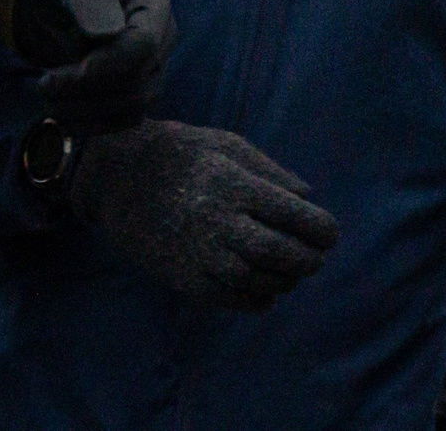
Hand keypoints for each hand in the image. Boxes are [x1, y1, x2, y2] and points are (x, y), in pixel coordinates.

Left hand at [11, 0, 176, 133]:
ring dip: (86, 112)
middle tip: (43, 88)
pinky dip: (93, 125)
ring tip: (48, 105)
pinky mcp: (142, 94)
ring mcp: (156, 71)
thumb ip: (90, 6)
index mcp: (154, 7)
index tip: (59, 76)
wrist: (66, 7)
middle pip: (137, 81)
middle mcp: (164, 42)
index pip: (142, 46)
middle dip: (86, 92)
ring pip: (133, 106)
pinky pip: (126, 119)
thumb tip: (107, 35)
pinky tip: (63, 122)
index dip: (104, 67)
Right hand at [67, 119, 338, 311]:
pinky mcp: (184, 279)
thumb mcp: (227, 145)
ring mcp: (200, 253)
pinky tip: (264, 287)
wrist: (117, 177)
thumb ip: (271, 171)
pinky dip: (258, 298)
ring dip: (285, 280)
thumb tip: (309, 197)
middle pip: (282, 253)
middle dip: (309, 259)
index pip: (296, 216)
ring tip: (289, 270)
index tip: (328, 233)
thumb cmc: (181, 153)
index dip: (322, 229)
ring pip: (261, 281)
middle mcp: (219, 221)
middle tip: (315, 257)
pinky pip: (234, 299)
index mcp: (234, 185)